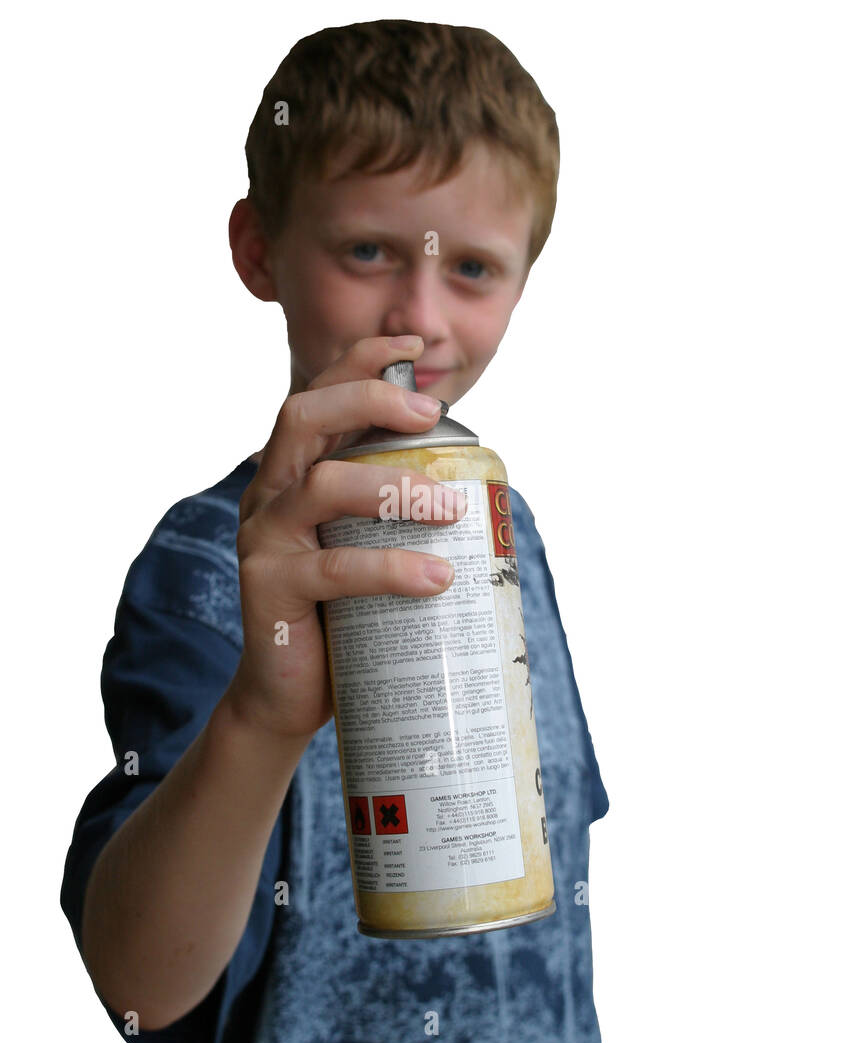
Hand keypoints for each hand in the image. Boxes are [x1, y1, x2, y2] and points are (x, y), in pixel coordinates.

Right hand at [225, 335, 466, 740]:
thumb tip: (474, 486)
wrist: (288, 697)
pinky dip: (392, 567)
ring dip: (392, 486)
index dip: (360, 361)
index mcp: (293, 474)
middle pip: (303, 416)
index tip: (412, 345)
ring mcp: (264, 539)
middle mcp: (269, 494)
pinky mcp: (270, 589)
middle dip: (368, 400)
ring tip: (448, 507)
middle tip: (428, 412)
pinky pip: (335, 568)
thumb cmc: (339, 615)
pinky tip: (437, 576)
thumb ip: (392, 513)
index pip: (318, 395)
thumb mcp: (365, 547)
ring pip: (321, 484)